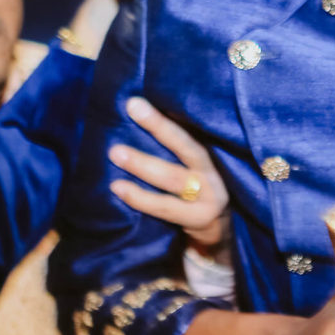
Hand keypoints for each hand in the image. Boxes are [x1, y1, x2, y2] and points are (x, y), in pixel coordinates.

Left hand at [108, 96, 229, 251]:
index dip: (163, 120)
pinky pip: (166, 209)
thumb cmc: (197, 189)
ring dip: (143, 166)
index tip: (135, 104)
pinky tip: (118, 189)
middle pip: (188, 150)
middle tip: (131, 110)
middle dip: (160, 129)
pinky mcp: (198, 221)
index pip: (189, 133)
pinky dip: (141, 199)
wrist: (219, 230)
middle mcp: (214, 176)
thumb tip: (134, 117)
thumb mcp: (195, 168)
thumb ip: (177, 149)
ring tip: (116, 154)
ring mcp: (209, 201)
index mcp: (213, 157)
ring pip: (174, 180)